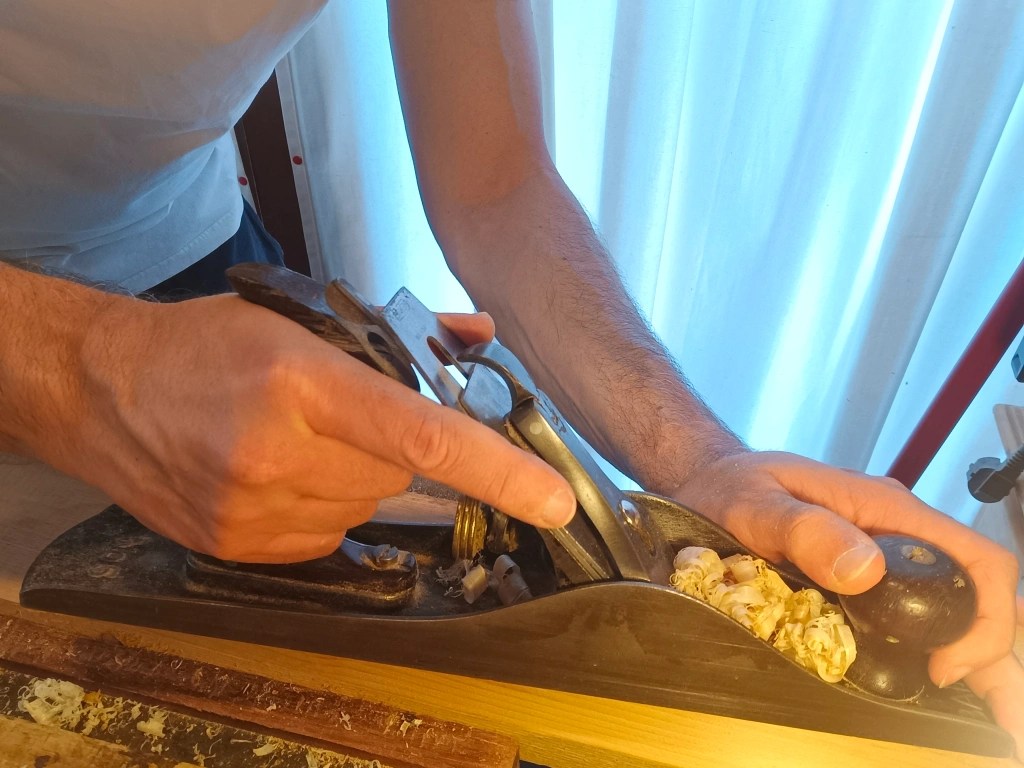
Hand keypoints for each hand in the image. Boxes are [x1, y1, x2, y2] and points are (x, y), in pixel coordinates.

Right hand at [57, 294, 575, 562]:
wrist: (103, 389)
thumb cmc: (206, 344)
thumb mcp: (300, 319)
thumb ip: (401, 330)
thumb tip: (480, 338)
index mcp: (302, 382)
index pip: (422, 437)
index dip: (499, 470)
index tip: (552, 500)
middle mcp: (278, 453)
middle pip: (398, 476)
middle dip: (395, 450)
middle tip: (347, 416)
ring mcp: (255, 510)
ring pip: (366, 507)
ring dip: (358, 478)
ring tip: (301, 440)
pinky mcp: (239, 546)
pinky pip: (327, 535)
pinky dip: (326, 505)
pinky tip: (282, 471)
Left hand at [670, 450, 1021, 753]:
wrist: (710, 482)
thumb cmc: (732, 485)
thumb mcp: (755, 502)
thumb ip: (803, 529)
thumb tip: (863, 568)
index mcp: (885, 509)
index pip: (974, 558)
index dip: (982, 615)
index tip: (944, 662)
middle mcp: (897, 533)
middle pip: (976, 590)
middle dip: (990, 651)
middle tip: (981, 709)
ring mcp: (886, 555)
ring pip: (953, 607)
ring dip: (975, 657)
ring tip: (992, 719)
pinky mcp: (868, 577)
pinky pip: (917, 613)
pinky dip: (937, 650)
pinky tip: (938, 684)